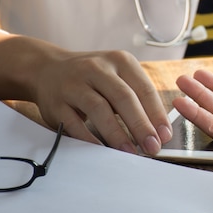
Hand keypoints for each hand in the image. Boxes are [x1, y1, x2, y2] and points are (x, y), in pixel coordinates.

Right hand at [34, 50, 171, 154]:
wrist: (48, 69)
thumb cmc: (94, 79)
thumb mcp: (118, 76)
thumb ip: (138, 98)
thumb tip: (160, 130)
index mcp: (120, 61)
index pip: (144, 89)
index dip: (156, 114)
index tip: (165, 135)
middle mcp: (97, 68)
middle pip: (124, 98)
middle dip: (141, 125)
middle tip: (152, 147)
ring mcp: (74, 84)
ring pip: (99, 109)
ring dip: (117, 134)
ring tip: (130, 152)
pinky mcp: (56, 102)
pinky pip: (74, 123)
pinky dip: (89, 138)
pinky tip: (102, 150)